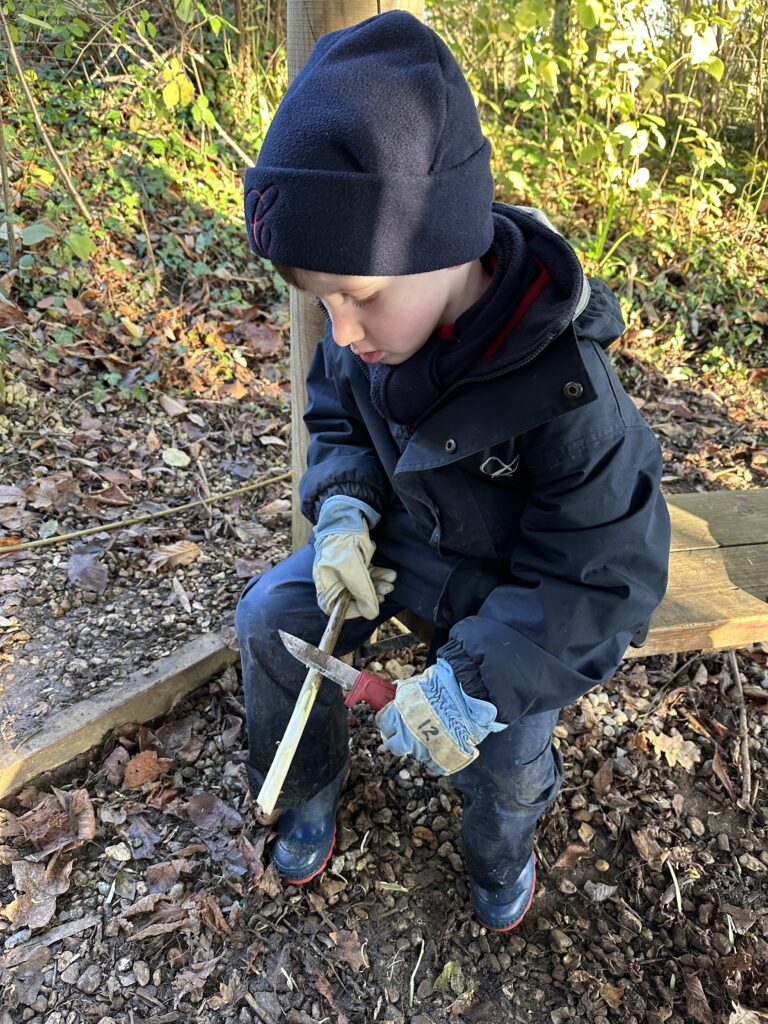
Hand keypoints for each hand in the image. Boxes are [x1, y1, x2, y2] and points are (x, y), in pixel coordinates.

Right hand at [312, 496, 396, 618]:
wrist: (348, 514)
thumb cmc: (344, 541)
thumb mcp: (352, 568)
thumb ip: (362, 592)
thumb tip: (371, 614)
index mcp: (324, 582)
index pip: (334, 607)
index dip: (352, 611)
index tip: (368, 608)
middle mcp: (333, 578)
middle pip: (352, 597)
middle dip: (371, 596)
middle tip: (386, 593)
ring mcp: (344, 570)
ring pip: (363, 585)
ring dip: (378, 585)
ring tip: (392, 582)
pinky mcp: (355, 562)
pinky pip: (368, 574)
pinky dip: (379, 575)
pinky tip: (391, 574)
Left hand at [375, 658, 506, 774]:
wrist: (471, 695)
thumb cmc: (447, 684)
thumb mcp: (420, 683)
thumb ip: (406, 691)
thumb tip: (397, 689)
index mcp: (399, 712)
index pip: (382, 723)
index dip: (388, 722)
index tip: (392, 721)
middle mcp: (406, 732)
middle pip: (393, 745)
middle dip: (398, 739)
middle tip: (407, 733)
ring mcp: (422, 748)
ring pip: (414, 754)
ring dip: (420, 746)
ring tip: (433, 735)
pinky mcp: (439, 759)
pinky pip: (433, 765)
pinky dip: (437, 758)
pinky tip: (444, 746)